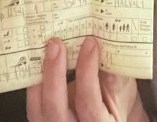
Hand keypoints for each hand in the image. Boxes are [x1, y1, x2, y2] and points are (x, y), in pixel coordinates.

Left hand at [26, 37, 147, 121]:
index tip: (90, 44)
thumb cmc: (115, 103)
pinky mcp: (43, 119)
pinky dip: (34, 82)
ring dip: (39, 76)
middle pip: (55, 108)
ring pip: (38, 108)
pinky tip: (38, 61)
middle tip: (57, 45)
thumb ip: (114, 72)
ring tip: (45, 49)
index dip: (88, 71)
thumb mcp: (122, 89)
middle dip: (54, 73)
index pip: (88, 101)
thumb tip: (105, 42)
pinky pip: (33, 104)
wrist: (106, 116)